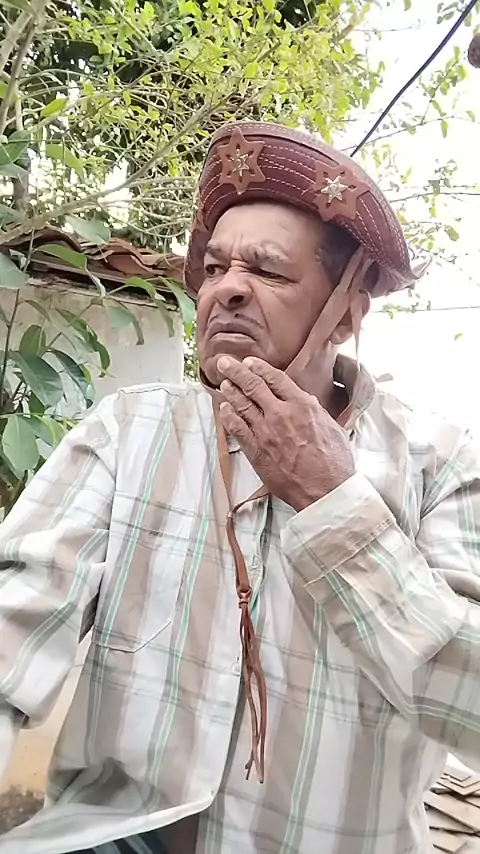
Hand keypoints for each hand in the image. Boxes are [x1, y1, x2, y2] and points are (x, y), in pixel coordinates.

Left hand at [217, 356, 354, 511]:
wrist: (325, 490)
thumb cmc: (334, 463)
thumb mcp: (332, 427)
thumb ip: (314, 411)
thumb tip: (305, 402)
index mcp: (302, 405)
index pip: (275, 379)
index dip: (259, 368)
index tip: (250, 362)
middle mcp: (281, 414)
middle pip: (253, 386)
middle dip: (236, 372)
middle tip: (224, 363)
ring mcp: (266, 432)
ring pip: (242, 405)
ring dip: (230, 392)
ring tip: (223, 384)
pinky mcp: (256, 451)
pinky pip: (237, 429)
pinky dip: (229, 416)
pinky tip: (225, 409)